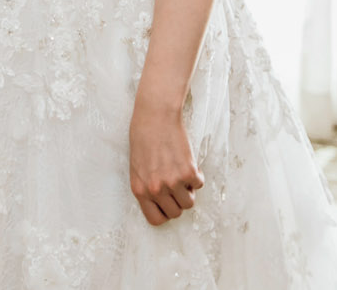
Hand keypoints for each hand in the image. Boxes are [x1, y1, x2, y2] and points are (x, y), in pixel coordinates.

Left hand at [129, 98, 203, 225]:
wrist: (155, 116)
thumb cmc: (143, 138)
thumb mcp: (137, 167)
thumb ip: (148, 187)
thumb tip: (163, 202)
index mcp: (140, 190)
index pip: (156, 219)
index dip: (165, 213)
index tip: (169, 203)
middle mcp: (156, 190)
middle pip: (176, 213)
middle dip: (179, 201)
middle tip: (178, 186)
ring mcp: (172, 182)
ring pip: (189, 203)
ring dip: (189, 191)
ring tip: (183, 174)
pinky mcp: (188, 172)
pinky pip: (199, 184)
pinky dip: (197, 176)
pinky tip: (189, 162)